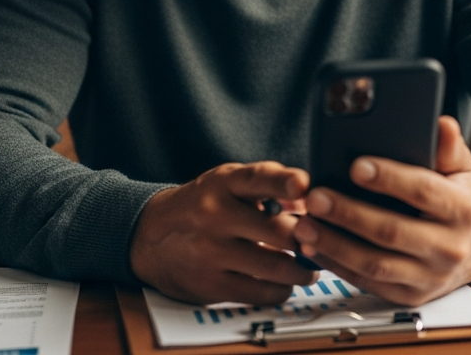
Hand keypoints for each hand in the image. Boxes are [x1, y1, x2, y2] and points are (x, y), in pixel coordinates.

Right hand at [130, 161, 314, 304]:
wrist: (149, 236)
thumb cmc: (200, 205)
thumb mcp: (226, 182)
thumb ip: (267, 184)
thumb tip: (311, 198)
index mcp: (223, 183)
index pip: (257, 178)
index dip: (283, 182)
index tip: (303, 185)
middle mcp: (216, 215)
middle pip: (278, 231)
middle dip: (308, 239)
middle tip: (321, 241)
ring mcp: (212, 252)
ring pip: (277, 267)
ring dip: (303, 270)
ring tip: (309, 267)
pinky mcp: (211, 285)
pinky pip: (263, 293)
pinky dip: (282, 289)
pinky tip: (284, 282)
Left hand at [292, 116, 470, 305]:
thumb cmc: (461, 203)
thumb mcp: (462, 170)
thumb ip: (448, 147)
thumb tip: (441, 124)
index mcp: (463, 210)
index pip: (424, 192)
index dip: (389, 179)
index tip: (355, 166)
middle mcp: (449, 248)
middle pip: (392, 231)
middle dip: (349, 214)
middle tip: (316, 197)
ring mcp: (430, 277)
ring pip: (375, 264)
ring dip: (335, 245)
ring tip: (306, 224)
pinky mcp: (411, 295)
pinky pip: (368, 283)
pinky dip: (337, 266)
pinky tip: (315, 247)